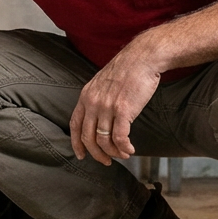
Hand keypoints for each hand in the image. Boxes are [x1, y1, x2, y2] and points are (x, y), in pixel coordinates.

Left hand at [69, 45, 162, 165]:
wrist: (143, 57)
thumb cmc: (127, 70)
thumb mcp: (102, 83)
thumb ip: (96, 99)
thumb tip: (98, 119)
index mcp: (85, 96)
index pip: (74, 125)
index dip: (76, 143)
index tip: (81, 155)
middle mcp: (92, 103)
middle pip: (88, 137)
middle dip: (96, 154)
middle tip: (106, 161)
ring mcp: (106, 107)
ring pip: (104, 140)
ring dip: (114, 152)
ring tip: (123, 154)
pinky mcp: (123, 110)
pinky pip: (120, 137)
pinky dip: (124, 147)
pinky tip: (130, 149)